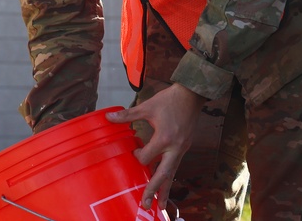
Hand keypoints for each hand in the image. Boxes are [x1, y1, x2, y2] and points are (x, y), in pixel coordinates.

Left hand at [106, 84, 204, 210]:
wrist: (192, 95)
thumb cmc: (169, 100)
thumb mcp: (147, 106)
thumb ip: (128, 115)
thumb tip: (108, 118)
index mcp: (165, 138)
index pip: (147, 157)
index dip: (137, 157)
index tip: (132, 152)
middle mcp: (175, 148)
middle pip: (164, 175)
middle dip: (154, 191)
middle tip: (145, 205)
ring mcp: (182, 149)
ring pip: (172, 174)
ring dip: (165, 190)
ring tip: (161, 206)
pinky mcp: (184, 147)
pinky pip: (175, 166)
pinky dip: (169, 176)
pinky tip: (165, 184)